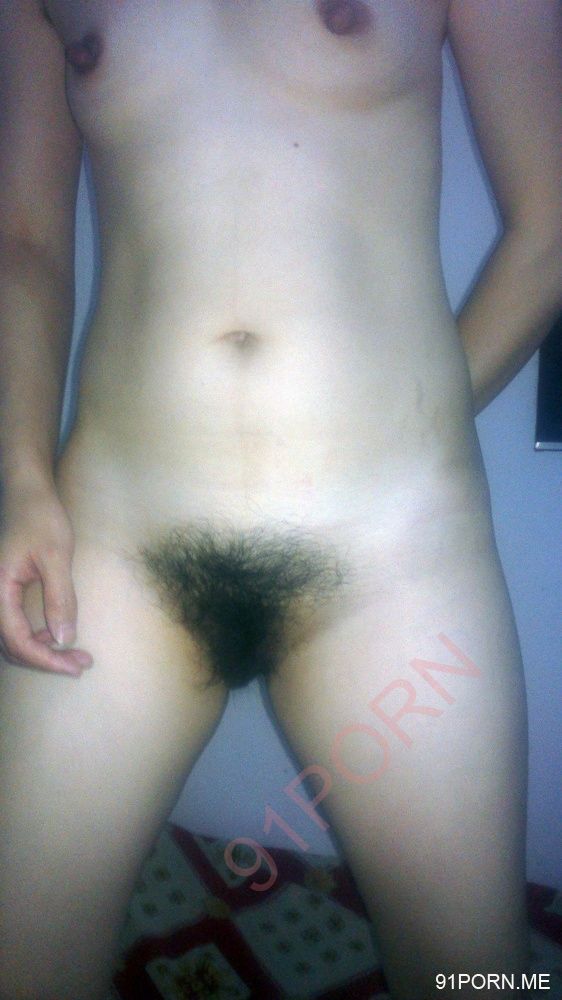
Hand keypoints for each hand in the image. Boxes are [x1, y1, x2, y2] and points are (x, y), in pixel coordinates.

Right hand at [0, 486, 92, 675]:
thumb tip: (65, 639)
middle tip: (81, 664)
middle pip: (12, 645)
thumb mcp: (56, 556)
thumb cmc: (40, 517)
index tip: (76, 667)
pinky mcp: (4, 591)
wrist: (27, 492)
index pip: (18, 640)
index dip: (47, 659)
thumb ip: (60, 598)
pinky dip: (35, 636)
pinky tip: (58, 633)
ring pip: (12, 637)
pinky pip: (13, 624)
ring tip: (76, 654)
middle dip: (46, 659)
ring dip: (42, 650)